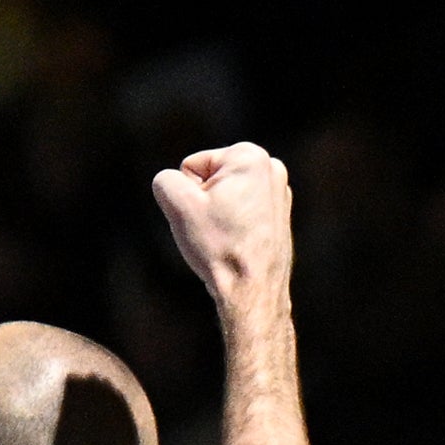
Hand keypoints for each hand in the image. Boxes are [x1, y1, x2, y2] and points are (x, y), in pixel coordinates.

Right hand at [153, 142, 296, 307]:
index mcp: (248, 155)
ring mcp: (279, 190)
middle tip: (215, 230)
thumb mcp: (178, 206)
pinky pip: (241, 211)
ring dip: (218, 214)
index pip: (190, 166)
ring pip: (225, 195)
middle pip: (210, 177)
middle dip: (204, 201)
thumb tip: (172, 182)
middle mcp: (270, 166)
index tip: (206, 218)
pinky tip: (239, 243)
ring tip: (227, 237)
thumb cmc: (220, 246)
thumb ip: (164, 181)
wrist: (254, 289)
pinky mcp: (280, 213)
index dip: (188, 195)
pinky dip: (235, 224)